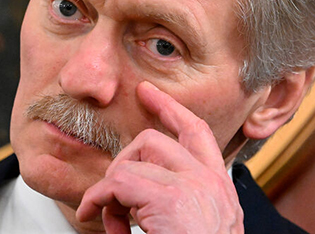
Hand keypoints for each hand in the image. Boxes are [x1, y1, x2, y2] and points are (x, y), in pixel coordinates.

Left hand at [76, 81, 243, 232]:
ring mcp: (194, 189)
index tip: (147, 93)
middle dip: (124, 160)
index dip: (171, 109)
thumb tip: (128, 202)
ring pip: (133, 160)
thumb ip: (173, 205)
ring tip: (109, 221)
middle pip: (157, 139)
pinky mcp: (172, 202)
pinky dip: (98, 199)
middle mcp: (211, 183)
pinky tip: (95, 220)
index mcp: (219, 190)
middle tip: (112, 195)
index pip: (197, 133)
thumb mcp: (195, 228)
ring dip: (110, 190)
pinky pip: (119, 183)